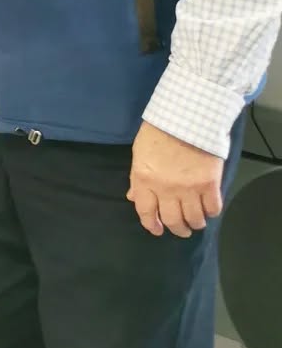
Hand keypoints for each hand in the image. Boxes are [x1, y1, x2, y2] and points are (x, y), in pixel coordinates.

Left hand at [127, 121, 224, 237]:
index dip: (151, 224)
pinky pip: (213, 208)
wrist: (186, 117)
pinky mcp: (210, 185)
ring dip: (195, 223)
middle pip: (172, 220)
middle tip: (182, 229)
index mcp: (145, 180)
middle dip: (177, 229)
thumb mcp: (139, 153)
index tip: (157, 230)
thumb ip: (137, 178)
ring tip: (196, 221)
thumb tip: (134, 198)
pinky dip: (212, 212)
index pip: (145, 211)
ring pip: (194, 219)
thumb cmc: (158, 132)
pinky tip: (209, 209)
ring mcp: (189, 188)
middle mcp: (166, 189)